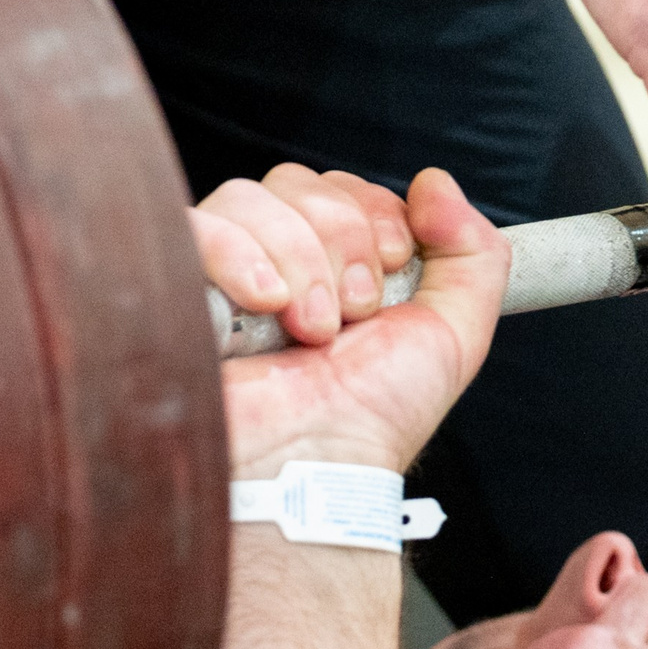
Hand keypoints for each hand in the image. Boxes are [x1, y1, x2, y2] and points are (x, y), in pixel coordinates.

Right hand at [191, 164, 507, 476]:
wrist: (311, 466)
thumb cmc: (370, 420)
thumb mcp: (453, 336)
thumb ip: (472, 255)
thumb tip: (436, 182)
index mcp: (333, 265)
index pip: (344, 187)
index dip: (374, 218)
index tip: (388, 277)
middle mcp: (275, 262)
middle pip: (301, 183)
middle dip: (341, 244)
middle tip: (348, 317)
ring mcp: (221, 273)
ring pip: (251, 196)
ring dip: (298, 260)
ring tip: (308, 330)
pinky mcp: (175, 286)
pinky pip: (199, 224)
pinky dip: (239, 255)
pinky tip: (264, 305)